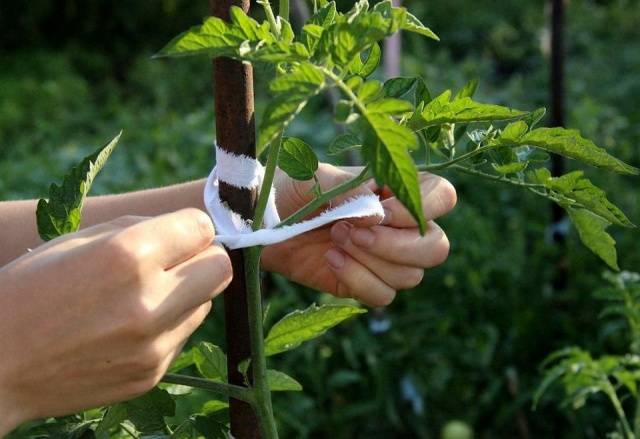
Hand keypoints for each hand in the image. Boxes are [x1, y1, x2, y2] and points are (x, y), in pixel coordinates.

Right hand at [0, 209, 230, 434]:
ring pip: (205, 304)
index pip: (203, 228)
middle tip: (177, 261)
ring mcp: (153, 345)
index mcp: (128, 256)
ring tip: (143, 297)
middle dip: (204, 258)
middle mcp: (149, 302)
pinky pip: (182, 336)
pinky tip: (129, 327)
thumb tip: (190, 230)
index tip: (179, 233)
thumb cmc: (30, 289)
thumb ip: (141, 230)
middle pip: (221, 268)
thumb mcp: (78, 240)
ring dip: (186, 293)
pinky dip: (168, 326)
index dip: (191, 227)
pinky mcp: (152, 374)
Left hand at [262, 164, 456, 306]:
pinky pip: (383, 296)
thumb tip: (378, 216)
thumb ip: (349, 192)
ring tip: (333, 240)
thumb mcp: (316, 179)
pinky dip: (357, 281)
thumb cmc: (292, 189)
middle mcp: (399, 226)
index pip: (442, 197)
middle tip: (348, 231)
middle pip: (436, 247)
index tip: (380, 210)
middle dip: (395, 245)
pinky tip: (330, 260)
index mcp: (396, 190)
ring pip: (411, 276)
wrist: (261, 221)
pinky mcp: (364, 283)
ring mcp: (385, 258)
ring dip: (369, 260)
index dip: (421, 208)